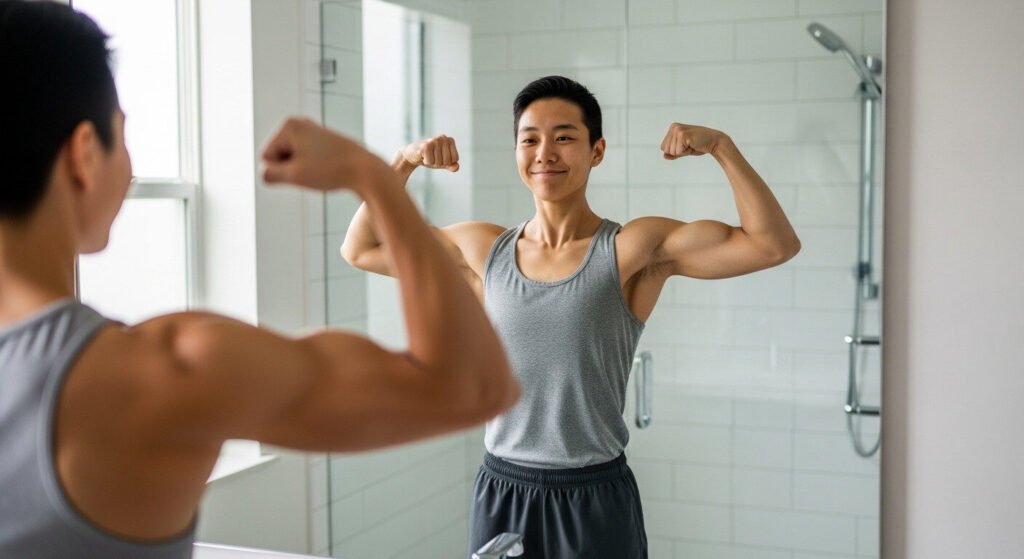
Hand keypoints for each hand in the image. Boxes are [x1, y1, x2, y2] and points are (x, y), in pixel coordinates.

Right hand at [261, 117, 389, 191]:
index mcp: (288, 124)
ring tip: (323, 169)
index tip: (306, 168)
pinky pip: (306, 161)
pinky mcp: (322, 141)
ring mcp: (311, 131)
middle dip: (293, 169)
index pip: (266, 157)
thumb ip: (271, 175)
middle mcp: (299, 122)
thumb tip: (265, 174)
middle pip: (279, 157)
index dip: (283, 171)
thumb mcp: (294, 176)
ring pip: (293, 161)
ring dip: (303, 171)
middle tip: (316, 170)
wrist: (366, 170)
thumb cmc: (331, 170)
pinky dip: (314, 169)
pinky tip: (329, 169)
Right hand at [399, 134, 459, 171]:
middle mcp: (443, 138)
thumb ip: (451, 165)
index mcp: (450, 140)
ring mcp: (434, 140)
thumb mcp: (443, 162)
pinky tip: (422, 156)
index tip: (440, 157)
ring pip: (439, 162)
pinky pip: (430, 162)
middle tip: (432, 157)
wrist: (413, 154)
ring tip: (427, 156)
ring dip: (432, 162)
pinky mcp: (426, 145)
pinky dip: (426, 162)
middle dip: (439, 163)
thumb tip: (456, 167)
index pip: (455, 159)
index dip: (447, 162)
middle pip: (447, 161)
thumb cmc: (430, 157)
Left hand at [660, 123, 726, 159]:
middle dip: (678, 152)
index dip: (675, 151)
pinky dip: (686, 152)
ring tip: (692, 144)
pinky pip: (678, 151)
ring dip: (683, 152)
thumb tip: (664, 156)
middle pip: (666, 149)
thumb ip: (673, 153)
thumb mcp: (683, 149)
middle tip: (690, 145)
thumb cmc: (699, 145)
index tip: (686, 145)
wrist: (714, 142)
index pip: (663, 147)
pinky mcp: (683, 134)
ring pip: (672, 151)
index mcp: (672, 128)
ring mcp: (678, 130)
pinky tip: (693, 145)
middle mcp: (674, 127)